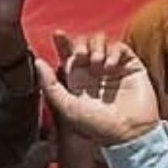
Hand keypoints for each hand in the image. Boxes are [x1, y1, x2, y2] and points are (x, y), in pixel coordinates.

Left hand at [37, 32, 160, 146]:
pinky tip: (110, 67)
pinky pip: (119, 47)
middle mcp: (94, 71)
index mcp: (78, 79)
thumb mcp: (67, 107)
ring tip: (97, 64)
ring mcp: (113, 67)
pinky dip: (113, 52)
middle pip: (84, 43)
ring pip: (101, 41)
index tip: (58, 34)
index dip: (62, 42)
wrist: (129, 133)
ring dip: (96, 47)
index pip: (68, 54)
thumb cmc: (97, 125)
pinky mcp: (130, 66)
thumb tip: (37, 61)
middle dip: (80, 44)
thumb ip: (50, 85)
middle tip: (81, 56)